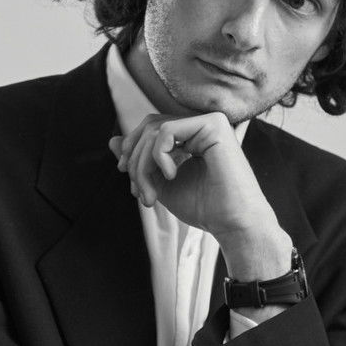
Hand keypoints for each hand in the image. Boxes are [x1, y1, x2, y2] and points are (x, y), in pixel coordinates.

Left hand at [108, 111, 276, 245]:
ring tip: (152, 194)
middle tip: (140, 192)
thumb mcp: (161, 183)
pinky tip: (171, 174)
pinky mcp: (214, 125)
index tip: (130, 180)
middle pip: (149, 128)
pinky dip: (159, 155)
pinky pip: (167, 130)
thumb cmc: (204, 207)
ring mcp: (209, 122)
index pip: (151, 130)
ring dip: (144, 165)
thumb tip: (112, 140)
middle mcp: (201, 126)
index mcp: (192, 137)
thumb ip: (140, 161)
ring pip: (154, 130)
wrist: (233, 223)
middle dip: (136, 161)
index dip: (133, 151)